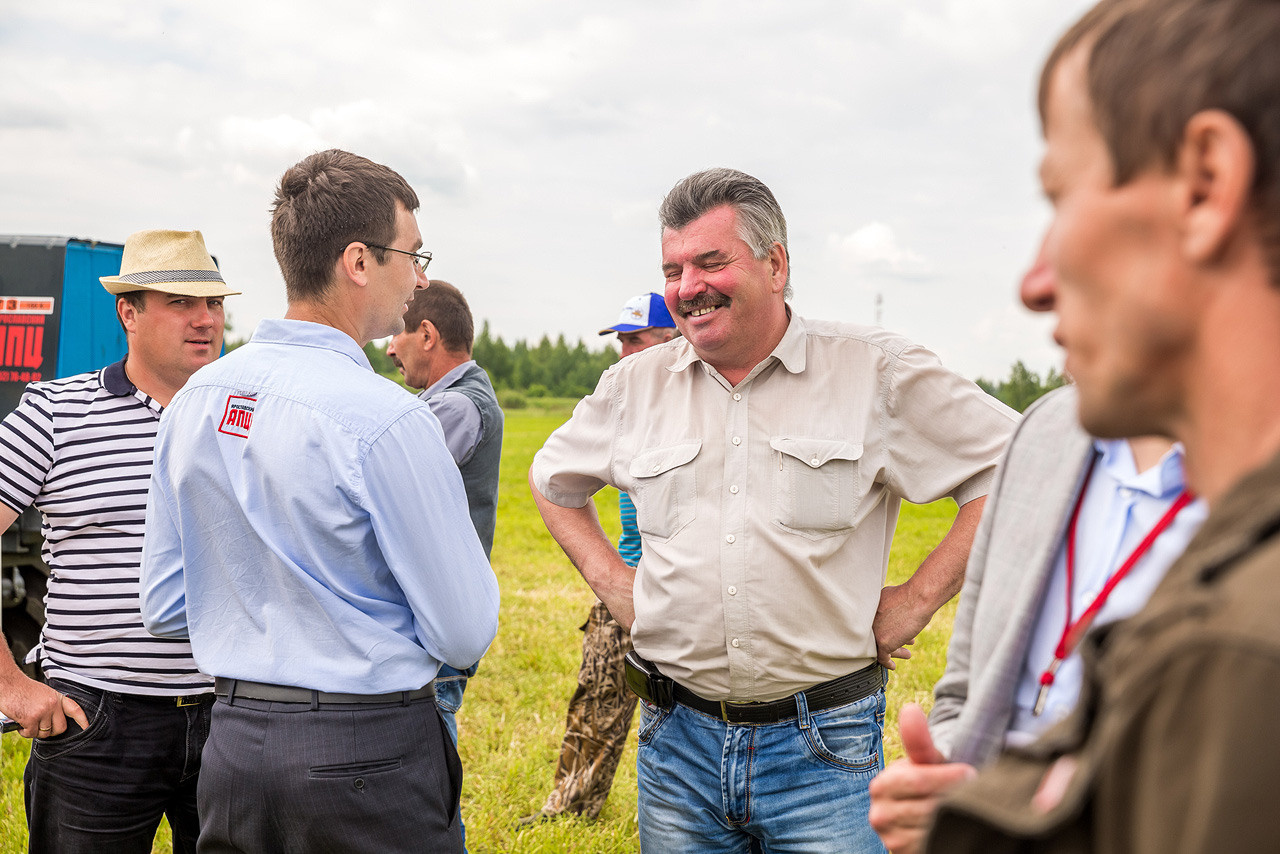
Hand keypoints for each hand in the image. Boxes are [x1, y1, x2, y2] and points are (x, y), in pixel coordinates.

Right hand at [0, 673, 87, 738]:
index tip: (87, 727)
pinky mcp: (30, 719)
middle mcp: (53, 705)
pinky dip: (24, 732)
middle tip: (40, 727)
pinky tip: (20, 723)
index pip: (75, 709)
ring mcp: (42, 712)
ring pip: (44, 733)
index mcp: (57, 698)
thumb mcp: (44, 693)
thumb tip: (53, 721)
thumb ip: (52, 705)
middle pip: (60, 728)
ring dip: (35, 731)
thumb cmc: (23, 689)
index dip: (82, 720)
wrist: (8, 684)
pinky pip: (31, 734)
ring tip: (27, 722)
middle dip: (51, 731)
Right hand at [869, 704, 976, 853]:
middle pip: (927, 807)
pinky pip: (931, 844)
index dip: (948, 778)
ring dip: (953, 819)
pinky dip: (948, 835)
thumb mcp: (926, 761)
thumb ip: (918, 740)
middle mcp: (879, 814)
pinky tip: (955, 826)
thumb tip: (910, 709)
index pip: (918, 781)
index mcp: (881, 785)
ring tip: (965, 809)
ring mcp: (890, 838)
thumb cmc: (929, 779)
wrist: (927, 810)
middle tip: (973, 793)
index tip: (970, 773)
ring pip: (932, 829)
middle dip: (954, 799)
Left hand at [873, 583, 929, 668]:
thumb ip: (882, 606)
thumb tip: (884, 611)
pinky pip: (882, 657)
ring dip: (895, 651)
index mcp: (867, 611)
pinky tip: (893, 665)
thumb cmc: (908, 595)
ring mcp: (874, 633)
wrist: (917, 598)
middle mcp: (867, 623)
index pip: (870, 627)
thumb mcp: (887, 596)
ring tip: (906, 653)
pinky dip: (887, 662)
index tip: (888, 634)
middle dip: (889, 640)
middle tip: (899, 643)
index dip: (881, 630)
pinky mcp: (883, 643)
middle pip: (876, 637)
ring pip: (880, 647)